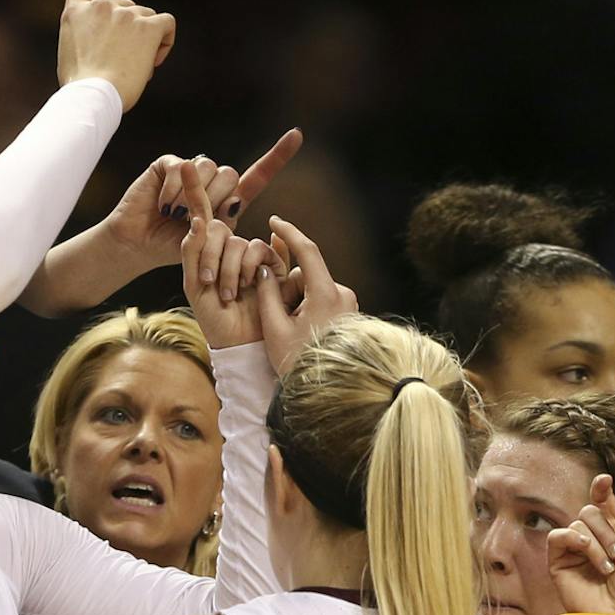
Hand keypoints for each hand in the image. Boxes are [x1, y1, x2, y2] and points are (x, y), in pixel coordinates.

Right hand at [56, 0, 175, 112]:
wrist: (94, 93)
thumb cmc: (81, 88)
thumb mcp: (69, 55)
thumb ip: (84, 39)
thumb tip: (108, 46)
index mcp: (75, 12)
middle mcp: (101, 7)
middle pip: (124, 7)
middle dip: (129, 30)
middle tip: (127, 62)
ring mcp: (125, 14)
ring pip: (147, 17)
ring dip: (147, 39)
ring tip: (140, 67)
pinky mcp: (147, 27)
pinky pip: (166, 23)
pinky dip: (166, 39)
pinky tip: (156, 57)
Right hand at [97, 128, 304, 273]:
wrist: (140, 246)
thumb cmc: (175, 251)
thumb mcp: (210, 246)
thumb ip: (228, 228)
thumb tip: (242, 203)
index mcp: (229, 200)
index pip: (258, 175)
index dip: (278, 156)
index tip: (298, 135)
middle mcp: (212, 181)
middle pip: (231, 175)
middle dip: (214, 202)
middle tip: (192, 221)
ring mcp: (190, 169)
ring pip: (209, 168)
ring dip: (191, 198)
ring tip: (175, 215)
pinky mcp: (168, 163)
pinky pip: (182, 167)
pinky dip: (173, 191)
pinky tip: (163, 205)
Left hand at [179, 163, 281, 348]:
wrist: (235, 342)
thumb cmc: (211, 315)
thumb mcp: (194, 282)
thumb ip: (194, 248)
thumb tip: (199, 217)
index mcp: (205, 245)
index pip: (200, 209)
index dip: (194, 185)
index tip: (184, 162)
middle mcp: (228, 245)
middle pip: (219, 228)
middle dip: (211, 256)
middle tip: (208, 284)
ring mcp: (250, 254)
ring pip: (238, 241)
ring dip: (229, 269)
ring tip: (227, 294)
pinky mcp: (271, 264)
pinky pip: (259, 249)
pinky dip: (249, 268)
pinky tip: (249, 285)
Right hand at [255, 217, 358, 377]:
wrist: (329, 394)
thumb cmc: (298, 363)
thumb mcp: (275, 329)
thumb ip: (267, 293)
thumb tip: (265, 270)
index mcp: (327, 294)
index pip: (307, 250)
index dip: (289, 232)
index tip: (273, 221)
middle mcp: (344, 295)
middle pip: (307, 276)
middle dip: (288, 290)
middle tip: (279, 320)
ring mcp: (349, 306)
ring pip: (313, 290)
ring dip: (297, 303)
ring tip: (292, 333)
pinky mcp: (350, 316)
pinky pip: (323, 302)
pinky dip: (308, 311)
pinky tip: (303, 335)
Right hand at [546, 475, 614, 614]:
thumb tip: (609, 496)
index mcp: (612, 532)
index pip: (602, 503)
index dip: (601, 490)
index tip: (605, 481)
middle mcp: (591, 537)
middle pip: (591, 510)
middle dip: (607, 530)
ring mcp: (573, 549)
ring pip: (579, 523)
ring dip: (597, 543)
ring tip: (607, 566)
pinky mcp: (558, 560)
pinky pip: (559, 535)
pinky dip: (574, 539)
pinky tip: (586, 551)